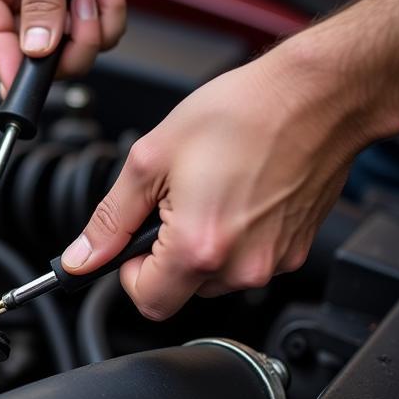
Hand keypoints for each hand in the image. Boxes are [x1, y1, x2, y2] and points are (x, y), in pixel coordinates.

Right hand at [0, 0, 135, 90]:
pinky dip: (110, 14)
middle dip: (66, 46)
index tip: (29, 89)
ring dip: (91, 30)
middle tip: (80, 18)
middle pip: (35, 58)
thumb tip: (36, 50)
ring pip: (70, 53)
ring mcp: (52, 1)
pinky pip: (98, 34)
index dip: (12, 69)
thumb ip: (40, 2)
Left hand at [59, 40, 370, 319]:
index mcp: (198, 247)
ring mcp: (273, 262)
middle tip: (176, 204)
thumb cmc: (243, 114)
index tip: (135, 242)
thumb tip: (82, 257)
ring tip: (212, 192)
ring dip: (202, 247)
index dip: (130, 273)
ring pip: (215, 279)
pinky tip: (240, 196)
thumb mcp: (151, 159)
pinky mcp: (295, 252)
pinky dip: (236, 239)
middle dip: (167, 257)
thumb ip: (109, 219)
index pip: (147, 302)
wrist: (317, 96)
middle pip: (182, 292)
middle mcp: (241, 266)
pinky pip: (248, 262)